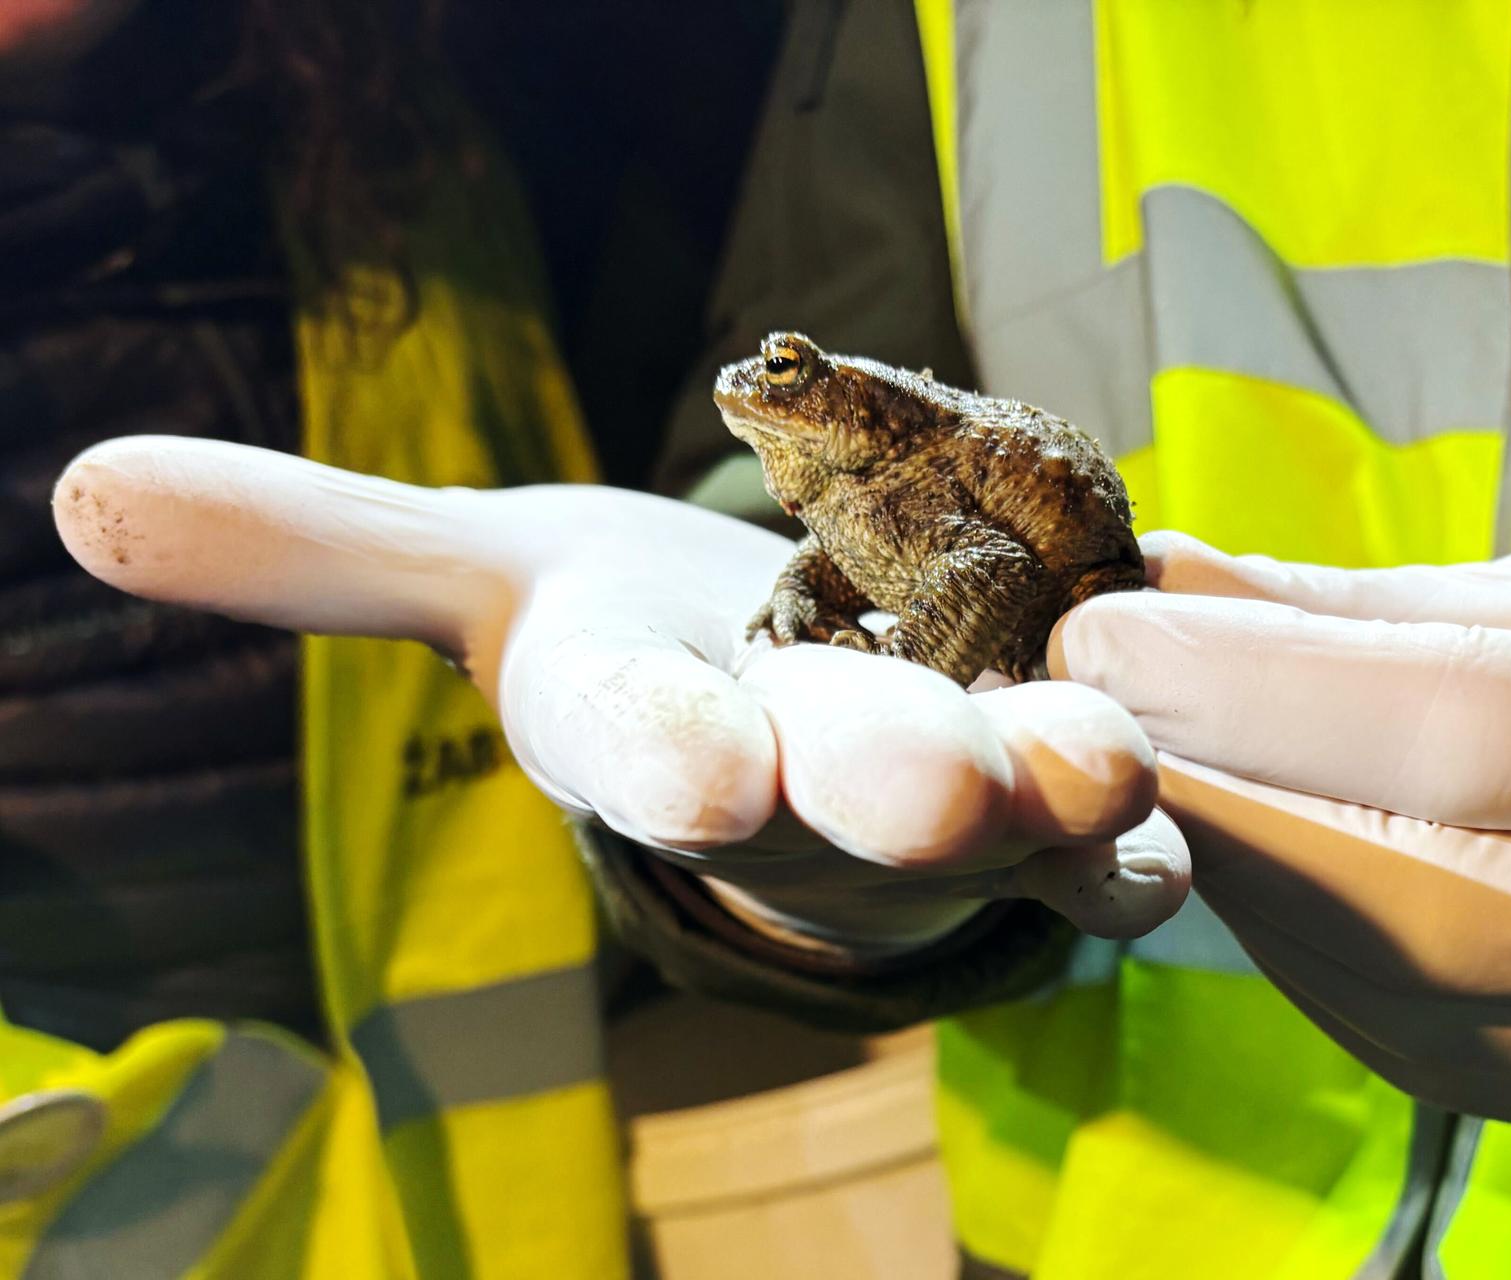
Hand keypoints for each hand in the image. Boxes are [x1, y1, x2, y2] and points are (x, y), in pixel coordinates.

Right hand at [53, 436, 1186, 949]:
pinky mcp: (1055, 800)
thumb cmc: (655, 639)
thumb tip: (86, 494)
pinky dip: (1146, 825)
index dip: (658, 754)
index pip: (637, 741)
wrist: (801, 697)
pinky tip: (1186, 804)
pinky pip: (1113, 829)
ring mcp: (943, 802)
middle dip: (876, 787)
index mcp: (658, 722)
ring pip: (999, 812)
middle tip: (927, 789)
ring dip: (1051, 800)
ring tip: (1102, 772)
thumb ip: (319, 546)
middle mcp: (801, 780)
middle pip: (834, 784)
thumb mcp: (494, 579)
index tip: (690, 769)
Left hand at [1051, 516, 1510, 1137]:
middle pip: (1406, 895)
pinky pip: (1416, 1042)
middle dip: (1212, 793)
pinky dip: (1308, 947)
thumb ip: (1374, 607)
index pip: (1460, 732)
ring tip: (1160, 770)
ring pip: (1393, 992)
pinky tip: (1260, 864)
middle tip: (1092, 712)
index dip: (1250, 686)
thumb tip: (1165, 590)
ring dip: (1241, 875)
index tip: (1099, 634)